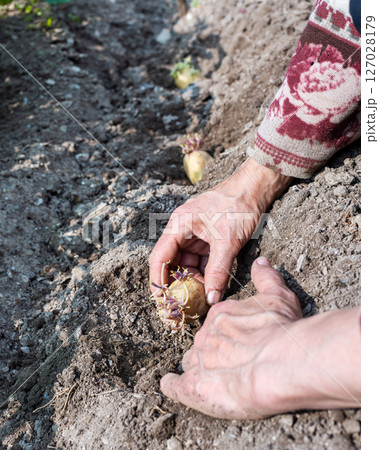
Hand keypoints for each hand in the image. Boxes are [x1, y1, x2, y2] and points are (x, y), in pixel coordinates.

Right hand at [149, 157, 290, 303]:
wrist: (256, 188)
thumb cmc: (238, 205)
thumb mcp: (228, 241)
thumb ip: (218, 271)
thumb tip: (211, 298)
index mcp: (179, 225)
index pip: (160, 257)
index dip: (158, 280)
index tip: (161, 301)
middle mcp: (182, 230)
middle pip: (172, 262)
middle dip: (177, 284)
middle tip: (182, 305)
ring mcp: (194, 234)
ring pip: (187, 263)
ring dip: (192, 280)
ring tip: (199, 299)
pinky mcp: (207, 238)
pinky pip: (200, 260)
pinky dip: (204, 273)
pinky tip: (211, 286)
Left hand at [160, 258, 360, 418]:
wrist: (280, 362)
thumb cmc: (280, 329)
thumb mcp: (278, 297)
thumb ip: (266, 279)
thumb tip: (261, 262)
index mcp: (220, 314)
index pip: (215, 323)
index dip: (225, 334)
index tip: (238, 342)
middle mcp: (205, 335)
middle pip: (203, 343)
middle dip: (213, 352)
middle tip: (232, 363)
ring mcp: (198, 359)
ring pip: (190, 363)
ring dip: (198, 369)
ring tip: (213, 379)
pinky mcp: (193, 386)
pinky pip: (174, 385)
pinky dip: (173, 385)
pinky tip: (175, 385)